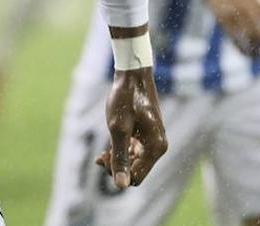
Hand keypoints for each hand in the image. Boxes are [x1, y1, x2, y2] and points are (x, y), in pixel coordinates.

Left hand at [94, 66, 167, 189]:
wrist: (132, 74)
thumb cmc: (125, 99)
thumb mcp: (118, 129)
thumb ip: (120, 158)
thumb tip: (121, 186)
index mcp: (155, 148)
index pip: (135, 178)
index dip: (117, 173)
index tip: (104, 157)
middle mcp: (158, 146)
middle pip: (135, 172)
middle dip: (117, 167)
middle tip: (101, 155)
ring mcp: (153, 140)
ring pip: (134, 163)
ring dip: (117, 160)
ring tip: (102, 153)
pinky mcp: (147, 134)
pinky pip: (135, 153)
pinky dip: (122, 151)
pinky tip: (108, 147)